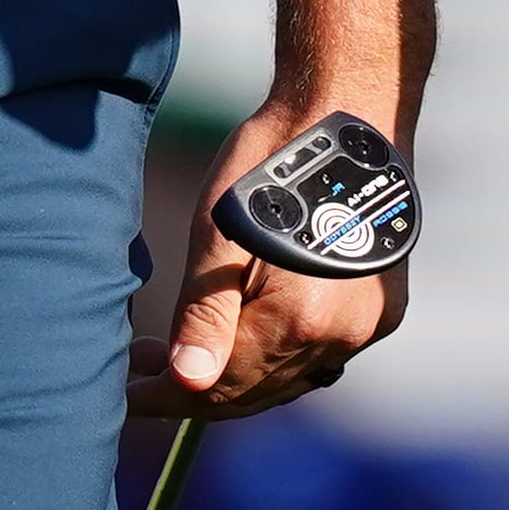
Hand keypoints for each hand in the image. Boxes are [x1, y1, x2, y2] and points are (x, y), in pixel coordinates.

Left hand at [135, 102, 407, 420]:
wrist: (346, 113)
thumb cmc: (271, 161)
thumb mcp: (219, 231)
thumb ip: (205, 312)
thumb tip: (187, 381)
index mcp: (300, 317)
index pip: (221, 387)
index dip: (167, 396)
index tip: (126, 392)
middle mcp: (342, 334)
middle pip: (255, 392)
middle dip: (195, 388)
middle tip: (144, 366)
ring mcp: (369, 325)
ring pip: (286, 379)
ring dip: (235, 375)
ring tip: (183, 351)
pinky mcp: (382, 311)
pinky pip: (317, 356)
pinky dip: (276, 357)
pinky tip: (242, 335)